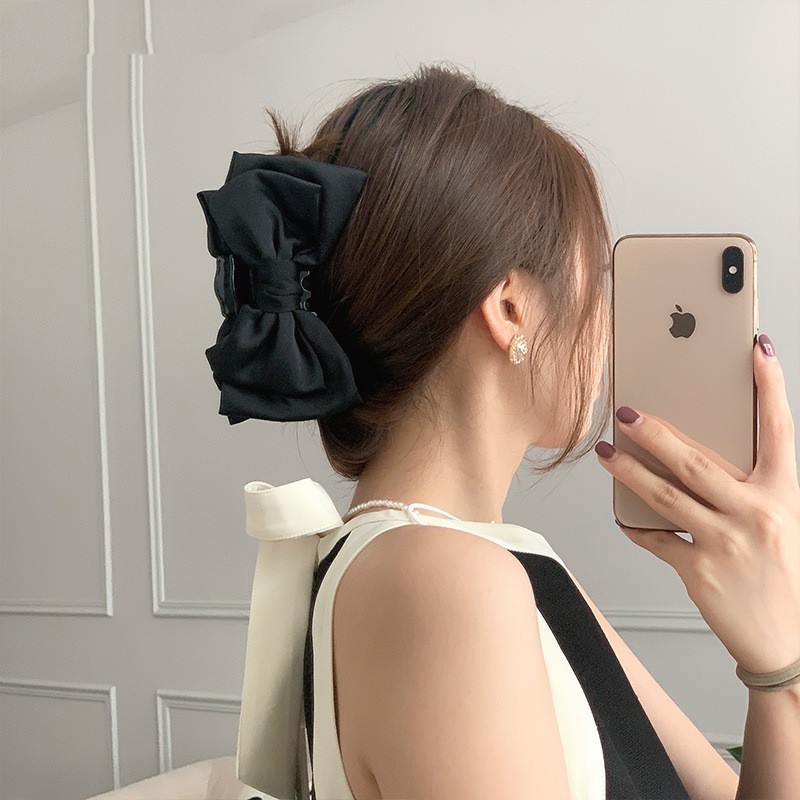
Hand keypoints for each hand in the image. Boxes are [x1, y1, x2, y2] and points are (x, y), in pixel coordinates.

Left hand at [595, 333, 799, 674]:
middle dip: (656, 432)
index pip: (777, 429)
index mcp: (782, 495)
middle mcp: (756, 514)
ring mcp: (726, 544)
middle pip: (696, 461)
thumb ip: (746, 488)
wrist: (789, 641)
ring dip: (630, 470)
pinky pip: (656, 539)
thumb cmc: (783, 574)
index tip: (756, 350)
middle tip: (627, 411)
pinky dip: (635, 524)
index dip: (768, 387)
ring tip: (607, 453)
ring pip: (665, 495)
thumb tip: (693, 454)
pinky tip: (621, 513)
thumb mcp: (779, 522)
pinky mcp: (700, 572)